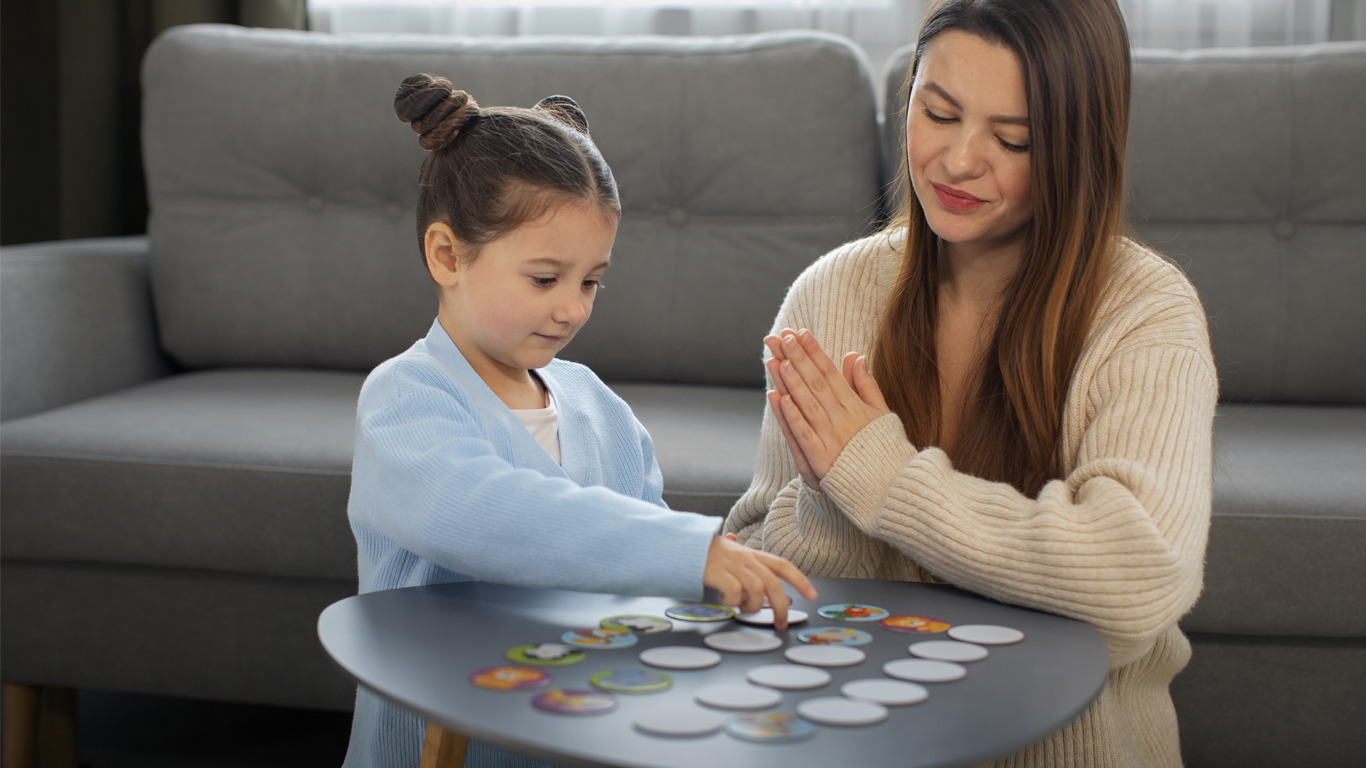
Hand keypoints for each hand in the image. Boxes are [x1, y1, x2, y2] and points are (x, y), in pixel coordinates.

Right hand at [704, 534, 816, 629]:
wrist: (683, 545)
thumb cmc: (705, 551)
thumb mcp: (725, 549)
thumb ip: (734, 550)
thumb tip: (733, 538)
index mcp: (753, 555)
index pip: (783, 565)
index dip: (800, 580)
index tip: (812, 595)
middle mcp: (747, 559)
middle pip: (773, 584)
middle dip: (781, 608)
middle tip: (781, 623)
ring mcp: (733, 566)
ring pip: (756, 590)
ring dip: (752, 605)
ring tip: (742, 608)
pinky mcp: (719, 574)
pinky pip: (734, 592)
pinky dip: (732, 601)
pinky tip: (725, 600)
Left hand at [764, 329, 889, 481]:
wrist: (890, 488)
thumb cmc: (883, 448)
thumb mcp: (881, 413)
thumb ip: (867, 385)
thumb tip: (855, 356)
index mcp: (855, 406)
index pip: (831, 373)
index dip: (814, 352)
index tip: (800, 333)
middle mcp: (842, 419)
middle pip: (816, 383)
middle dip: (798, 358)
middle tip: (782, 337)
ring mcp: (831, 439)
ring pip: (808, 405)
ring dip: (792, 382)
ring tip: (779, 359)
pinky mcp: (821, 460)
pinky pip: (804, 434)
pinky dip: (792, 416)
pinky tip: (780, 399)